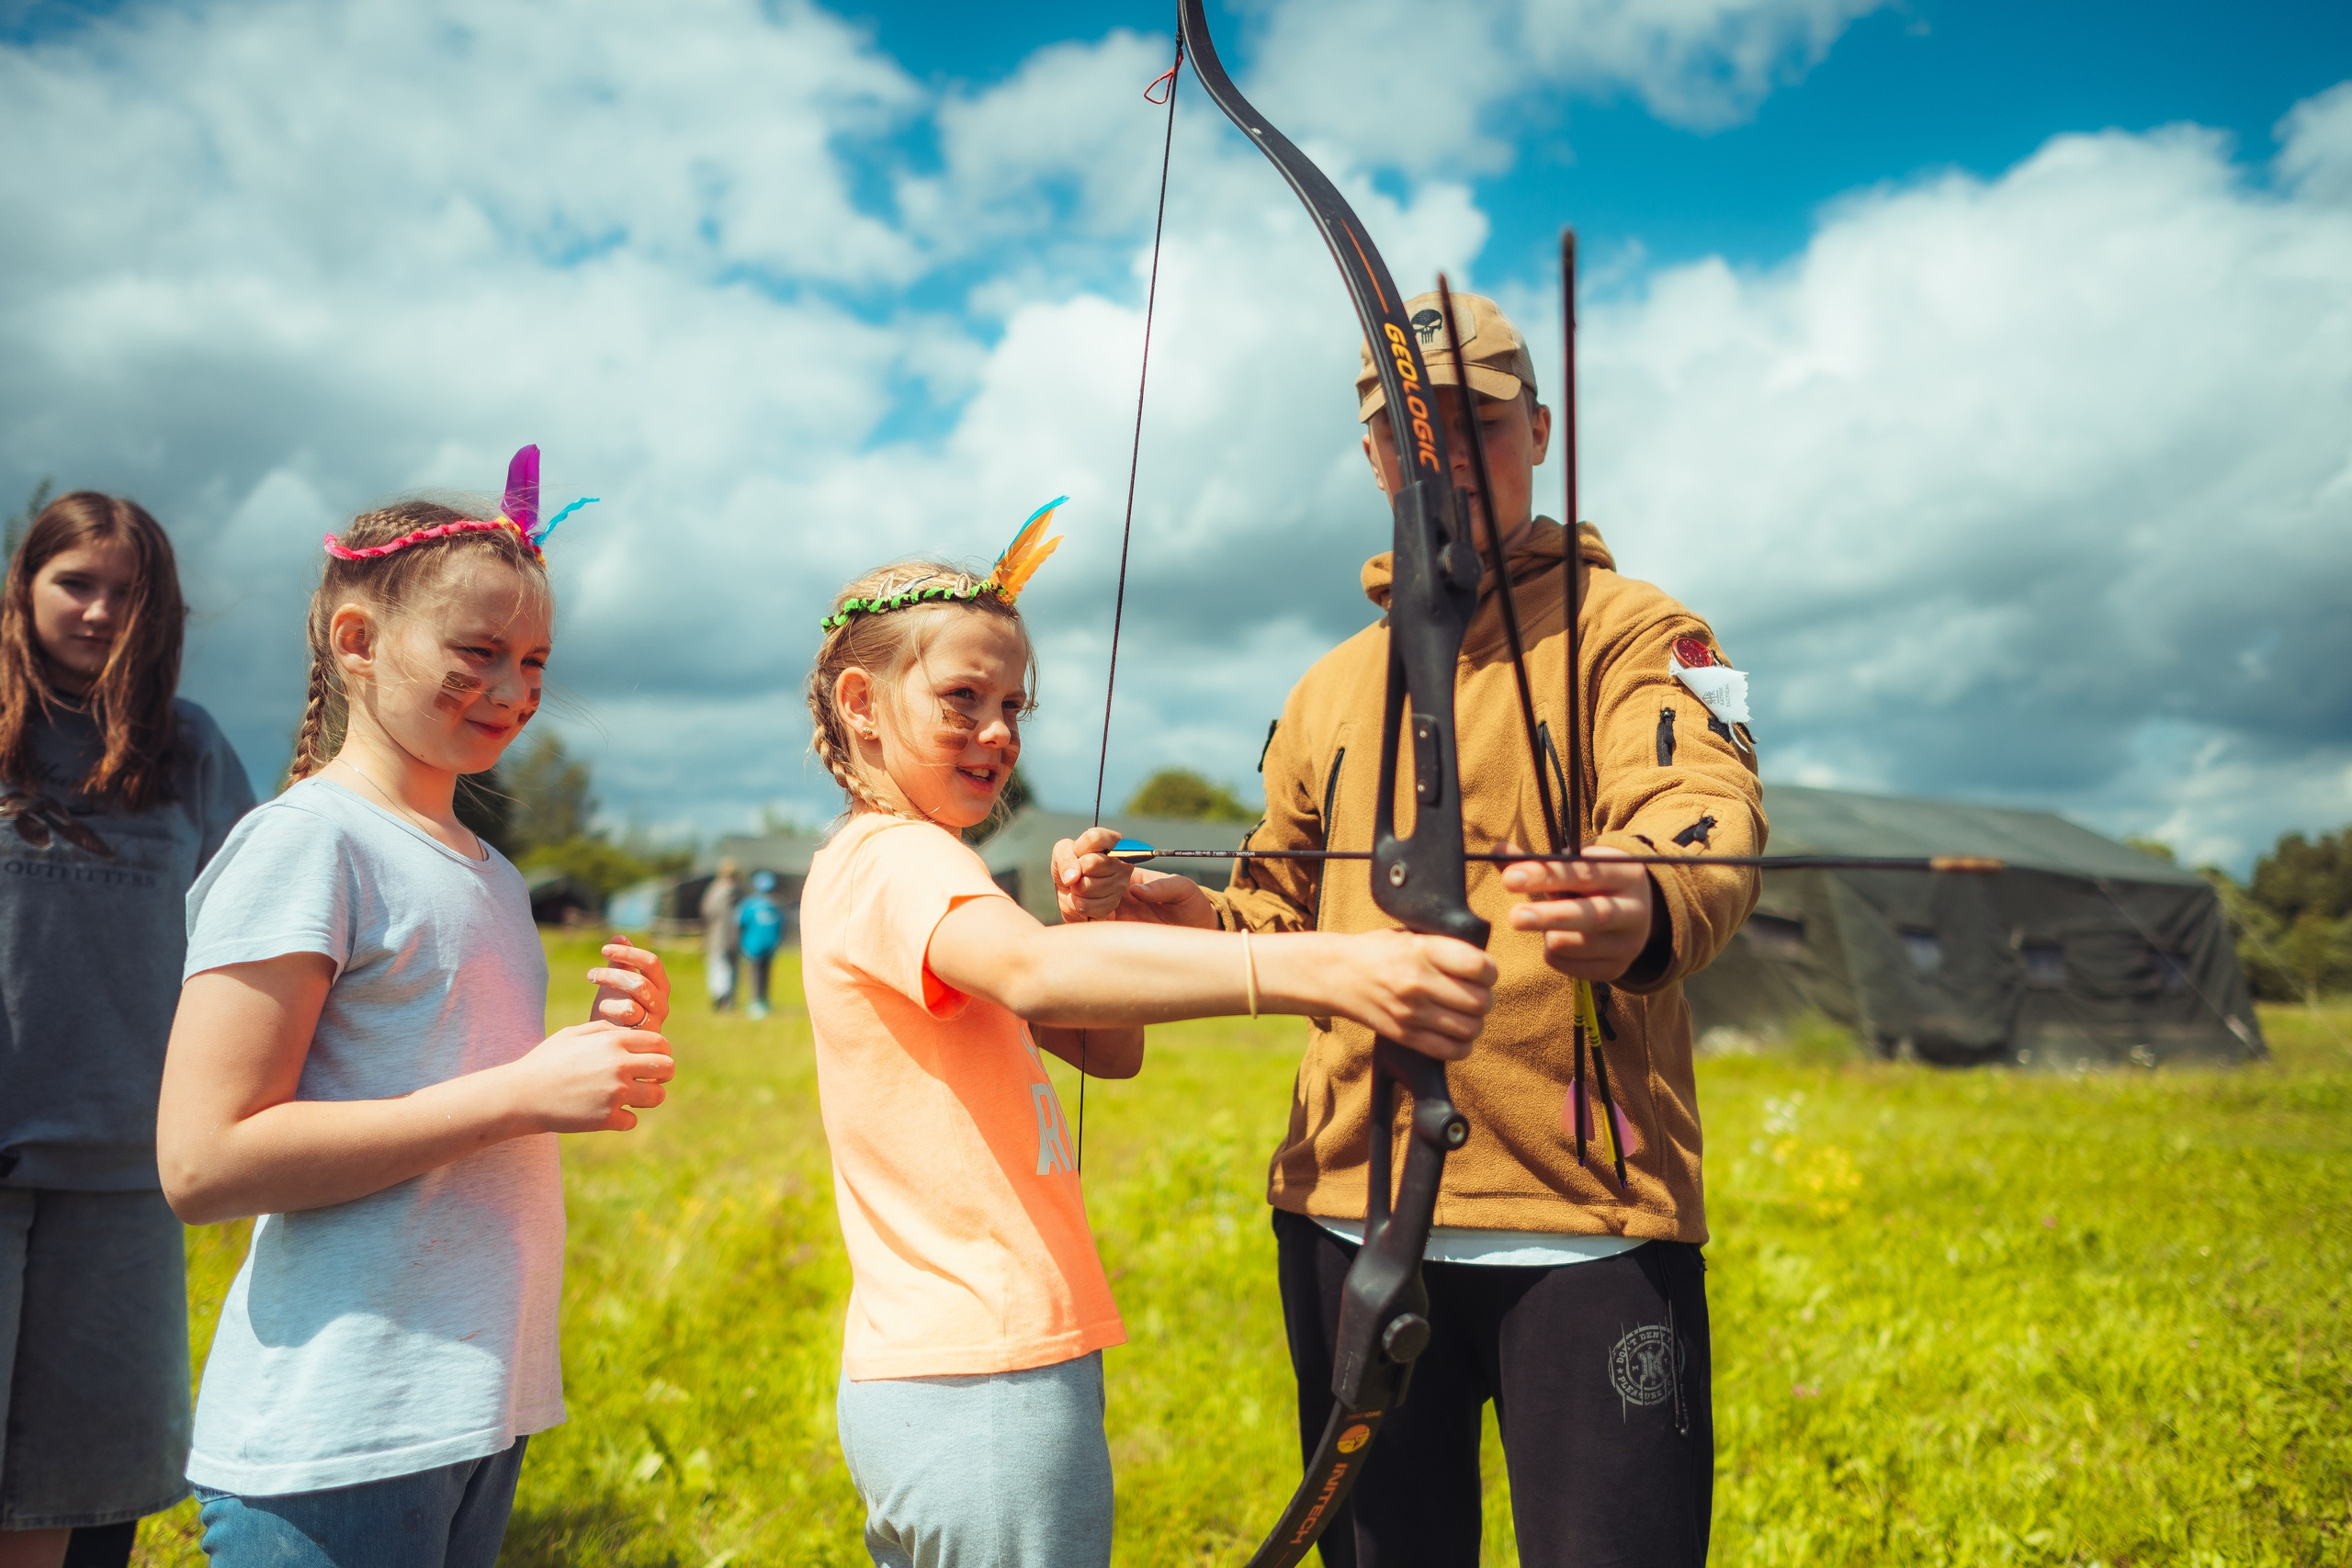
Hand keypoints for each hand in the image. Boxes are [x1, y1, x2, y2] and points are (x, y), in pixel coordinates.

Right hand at [505, 1021, 673, 1132]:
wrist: (521, 1095)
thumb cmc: (547, 1061)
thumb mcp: (574, 1034)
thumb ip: (606, 1030)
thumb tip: (632, 1033)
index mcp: (614, 1042)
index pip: (660, 1044)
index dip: (661, 1052)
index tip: (653, 1059)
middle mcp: (619, 1066)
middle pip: (667, 1068)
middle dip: (662, 1074)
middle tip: (651, 1079)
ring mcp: (614, 1094)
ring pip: (657, 1097)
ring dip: (647, 1097)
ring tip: (632, 1097)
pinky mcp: (606, 1119)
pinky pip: (632, 1120)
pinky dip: (623, 1119)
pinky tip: (608, 1113)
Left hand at [589, 936, 670, 1028]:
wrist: (608, 1045)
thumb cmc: (614, 1012)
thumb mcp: (617, 984)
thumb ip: (621, 962)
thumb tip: (620, 937)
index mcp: (658, 986)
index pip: (651, 963)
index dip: (628, 954)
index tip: (604, 950)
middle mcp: (661, 1002)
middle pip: (641, 980)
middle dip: (612, 974)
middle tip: (591, 974)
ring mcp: (655, 1019)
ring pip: (637, 994)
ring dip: (610, 985)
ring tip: (593, 986)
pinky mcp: (645, 1033)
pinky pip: (629, 1012)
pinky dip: (610, 1006)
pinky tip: (599, 1010)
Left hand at [1053, 827, 1129, 921]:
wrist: (1071, 892)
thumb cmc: (1070, 866)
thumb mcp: (1062, 852)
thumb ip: (1065, 857)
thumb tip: (1073, 877)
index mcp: (1114, 842)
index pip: (1095, 838)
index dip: (1079, 848)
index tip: (1078, 854)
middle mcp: (1123, 862)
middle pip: (1091, 863)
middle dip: (1077, 870)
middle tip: (1079, 872)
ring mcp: (1121, 884)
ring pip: (1086, 887)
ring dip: (1075, 888)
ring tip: (1080, 885)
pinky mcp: (1113, 904)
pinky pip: (1086, 905)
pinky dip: (1076, 903)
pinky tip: (1082, 898)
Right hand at [1053, 828, 1219, 927]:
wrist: (1190, 930)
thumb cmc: (1189, 904)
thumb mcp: (1184, 891)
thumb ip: (1164, 887)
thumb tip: (1134, 891)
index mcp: (1123, 859)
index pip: (1092, 840)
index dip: (1089, 844)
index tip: (1094, 858)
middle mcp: (1104, 875)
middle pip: (1071, 865)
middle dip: (1088, 873)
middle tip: (1119, 885)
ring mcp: (1096, 898)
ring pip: (1069, 893)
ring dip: (1091, 896)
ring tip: (1116, 906)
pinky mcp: (1096, 922)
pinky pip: (1077, 917)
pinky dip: (1089, 915)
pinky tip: (1110, 918)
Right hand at [1311, 931, 1497, 1059]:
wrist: (1337, 974)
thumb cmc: (1380, 951)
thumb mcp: (1411, 936)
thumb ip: (1445, 947)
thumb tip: (1483, 963)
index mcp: (1422, 951)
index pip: (1479, 966)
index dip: (1490, 971)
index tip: (1484, 972)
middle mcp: (1417, 982)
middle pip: (1480, 1001)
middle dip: (1486, 997)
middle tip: (1477, 993)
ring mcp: (1411, 1013)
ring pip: (1470, 1028)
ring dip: (1475, 1022)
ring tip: (1466, 1013)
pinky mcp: (1405, 1036)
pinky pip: (1451, 1050)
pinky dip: (1462, 1044)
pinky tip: (1455, 1032)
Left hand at [1499, 845, 1659, 980]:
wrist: (1633, 915)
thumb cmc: (1591, 885)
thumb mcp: (1573, 867)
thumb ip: (1536, 861)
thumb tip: (1497, 849)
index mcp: (1626, 873)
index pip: (1585, 873)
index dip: (1546, 875)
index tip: (1509, 878)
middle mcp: (1636, 910)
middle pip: (1593, 914)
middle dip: (1550, 916)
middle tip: (1514, 917)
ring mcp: (1630, 943)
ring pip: (1582, 945)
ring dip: (1551, 935)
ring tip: (1536, 922)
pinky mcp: (1617, 968)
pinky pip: (1576, 968)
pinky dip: (1555, 956)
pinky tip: (1551, 942)